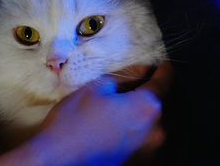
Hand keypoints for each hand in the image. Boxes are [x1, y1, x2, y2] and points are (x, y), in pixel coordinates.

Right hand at [0, 61, 172, 165]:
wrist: (55, 163)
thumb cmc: (73, 123)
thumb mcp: (97, 88)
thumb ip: (126, 76)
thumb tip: (142, 69)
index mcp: (148, 108)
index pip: (165, 82)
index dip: (163, 69)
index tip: (163, 63)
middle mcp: (157, 132)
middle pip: (158, 105)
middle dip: (149, 93)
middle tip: (135, 84)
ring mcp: (149, 152)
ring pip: (151, 124)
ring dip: (141, 113)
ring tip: (121, 107)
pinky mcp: (139, 164)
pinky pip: (142, 140)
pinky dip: (134, 130)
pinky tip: (116, 126)